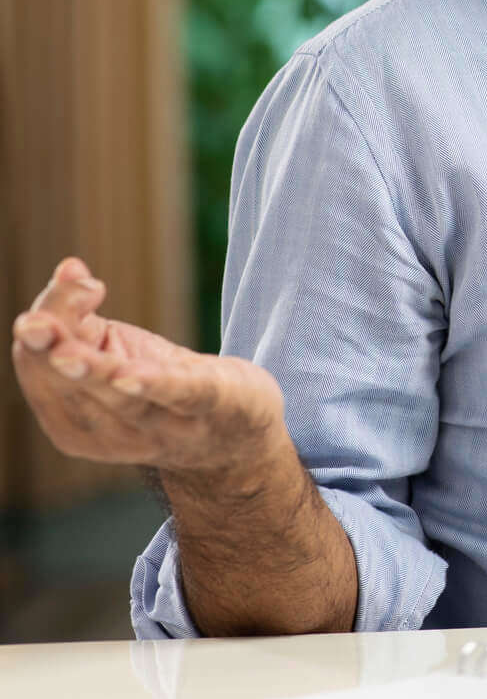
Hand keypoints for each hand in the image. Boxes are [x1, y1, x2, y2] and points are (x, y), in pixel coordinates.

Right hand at [11, 258, 283, 477]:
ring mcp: (165, 424)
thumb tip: (69, 266)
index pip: (40, 372)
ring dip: (93, 374)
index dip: (47, 324)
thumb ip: (78, 316)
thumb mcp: (115, 347)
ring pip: (119, 399)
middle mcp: (111, 433)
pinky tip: (129, 375)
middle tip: (35, 323)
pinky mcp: (214, 404)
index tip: (74, 271)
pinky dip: (153, 386)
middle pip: (70, 388)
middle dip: (50, 354)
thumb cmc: (161, 381)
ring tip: (66, 353)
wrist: (240, 432)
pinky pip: (178, 397)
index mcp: (74, 421)